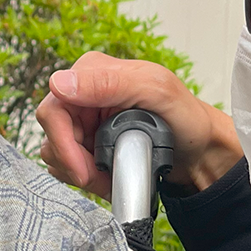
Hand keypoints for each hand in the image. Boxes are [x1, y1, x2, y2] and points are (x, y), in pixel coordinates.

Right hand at [35, 51, 242, 200]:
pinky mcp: (88, 142)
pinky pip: (67, 164)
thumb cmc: (186, 116)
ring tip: (109, 177)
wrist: (199, 150)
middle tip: (98, 178)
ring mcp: (85, 119)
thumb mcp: (156, 91)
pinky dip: (84, 177)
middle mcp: (84, 93)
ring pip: (55, 153)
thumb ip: (109, 83)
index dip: (63, 143)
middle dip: (72, 163)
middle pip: (51, 135)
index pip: (53, 108)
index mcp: (93, 71)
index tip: (83, 170)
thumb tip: (60, 83)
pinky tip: (107, 177)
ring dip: (79, 173)